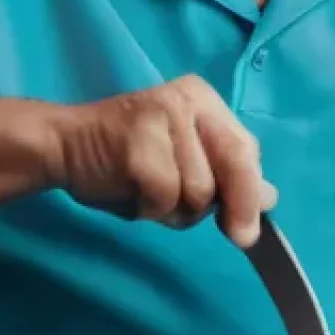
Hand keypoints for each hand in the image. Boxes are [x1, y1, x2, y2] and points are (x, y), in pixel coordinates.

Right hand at [48, 74, 277, 247]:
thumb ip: (224, 173)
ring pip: (199, 188)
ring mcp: (163, 116)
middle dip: (240, 205)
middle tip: (240, 236)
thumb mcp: (184, 161)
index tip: (249, 227)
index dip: (253, 191)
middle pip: (235, 161)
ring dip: (177, 210)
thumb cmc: (126, 158)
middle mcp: (189, 99)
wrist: (63, 144)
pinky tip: (132, 195)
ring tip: (151, 197)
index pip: (245, 147)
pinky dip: (151, 210)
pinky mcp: (139, 141)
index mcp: (203, 98)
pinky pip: (166, 196)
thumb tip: (271, 197)